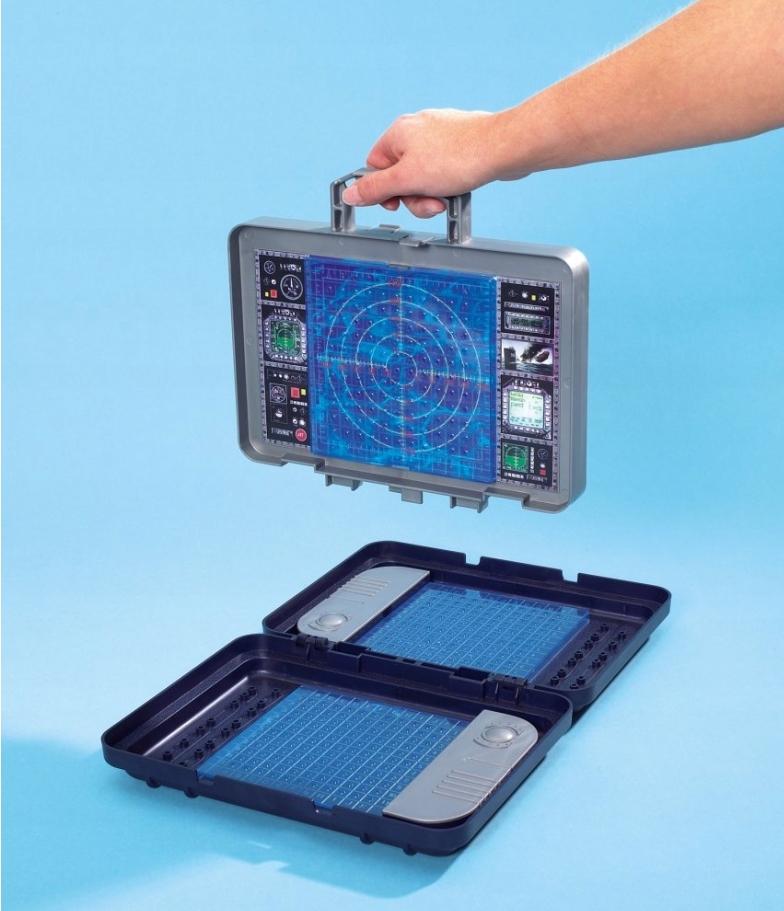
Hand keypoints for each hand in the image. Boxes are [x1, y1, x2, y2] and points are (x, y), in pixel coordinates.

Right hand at [342, 109, 503, 218]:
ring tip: (447, 196)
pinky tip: (459, 188)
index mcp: (398, 133)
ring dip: (432, 194)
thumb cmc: (458, 158)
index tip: (396, 203)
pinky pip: (444, 172)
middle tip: (430, 202)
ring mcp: (440, 137)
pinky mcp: (460, 145)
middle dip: (414, 196)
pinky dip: (449, 185)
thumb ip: (375, 189)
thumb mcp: (407, 180)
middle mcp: (417, 130)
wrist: (502, 148)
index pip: (375, 167)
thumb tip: (350, 194)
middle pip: (401, 175)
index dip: (384, 190)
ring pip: (423, 176)